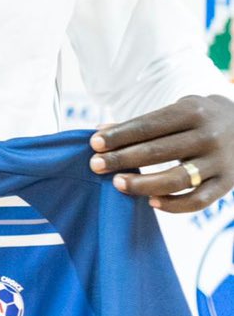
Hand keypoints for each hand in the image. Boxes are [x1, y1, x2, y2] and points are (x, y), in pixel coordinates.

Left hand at [88, 94, 233, 211]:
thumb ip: (142, 123)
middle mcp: (208, 135)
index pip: (148, 125)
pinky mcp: (227, 184)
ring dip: (143, 183)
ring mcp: (219, 161)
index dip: (120, 135)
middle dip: (123, 159)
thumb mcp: (176, 111)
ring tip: (117, 183)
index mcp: (192, 112)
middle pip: (158, 151)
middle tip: (96, 165)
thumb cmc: (198, 118)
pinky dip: (173, 204)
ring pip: (177, 179)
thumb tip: (101, 132)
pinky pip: (198, 201)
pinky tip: (150, 202)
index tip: (94, 143)